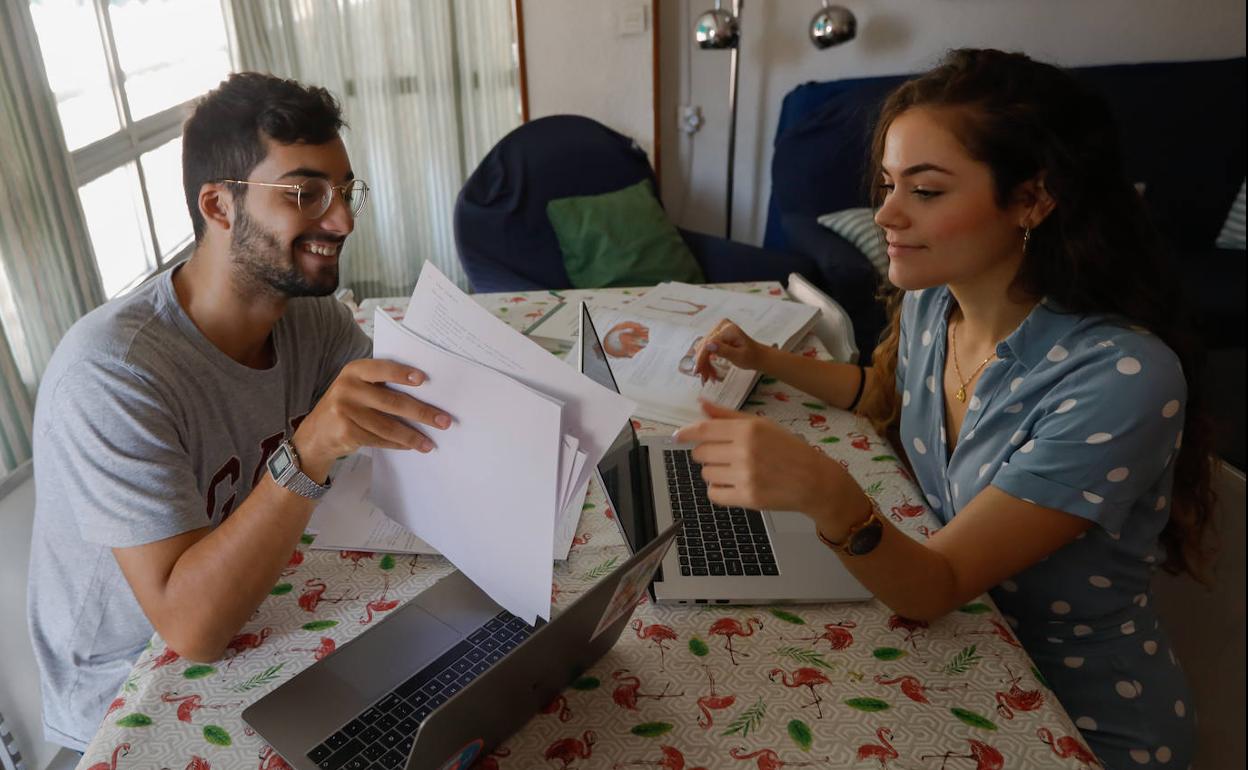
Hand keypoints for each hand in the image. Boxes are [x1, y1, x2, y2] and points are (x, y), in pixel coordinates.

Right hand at [291, 359, 451, 480]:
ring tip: (430, 442)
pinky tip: (412, 446)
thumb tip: (425, 395)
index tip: (423, 379)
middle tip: (444, 421)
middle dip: (422, 413)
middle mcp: (348, 388)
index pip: (381, 369)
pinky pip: (380, 439)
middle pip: (392, 401)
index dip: (402, 373)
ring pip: (388, 426)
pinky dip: (398, 444)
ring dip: (413, 436)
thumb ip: (380, 385)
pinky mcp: (346, 432)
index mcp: (354, 371)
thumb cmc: (347, 406)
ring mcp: (345, 411)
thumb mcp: (357, 387)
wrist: (315, 434)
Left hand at [675, 400, 847, 518]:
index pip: (704, 430)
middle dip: (707, 453)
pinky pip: (714, 494)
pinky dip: (718, 489)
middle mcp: (745, 451)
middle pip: (701, 453)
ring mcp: (745, 476)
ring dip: (714, 472)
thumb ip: (728, 416)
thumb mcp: (762, 424)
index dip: (686, 433)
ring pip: (706, 474)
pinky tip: (733, 484)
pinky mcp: (747, 498)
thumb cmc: (788, 449)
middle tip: (724, 455)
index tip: (677, 436)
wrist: (814, 480)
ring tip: (735, 470)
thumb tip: (701, 404)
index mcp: (748, 430)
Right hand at [692, 319, 766, 382]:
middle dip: (702, 363)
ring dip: (704, 364)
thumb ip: (724, 350)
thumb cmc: (752, 356)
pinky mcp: (716, 336)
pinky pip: (706, 349)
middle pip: (704, 346)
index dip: (701, 358)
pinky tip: (710, 371)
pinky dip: (707, 361)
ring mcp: (718, 330)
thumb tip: (708, 345)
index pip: (709, 343)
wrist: (757, 356)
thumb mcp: (739, 356)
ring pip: (703, 349)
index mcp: (728, 330)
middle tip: (704, 378)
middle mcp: (722, 326)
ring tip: (709, 377)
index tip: (697, 371)